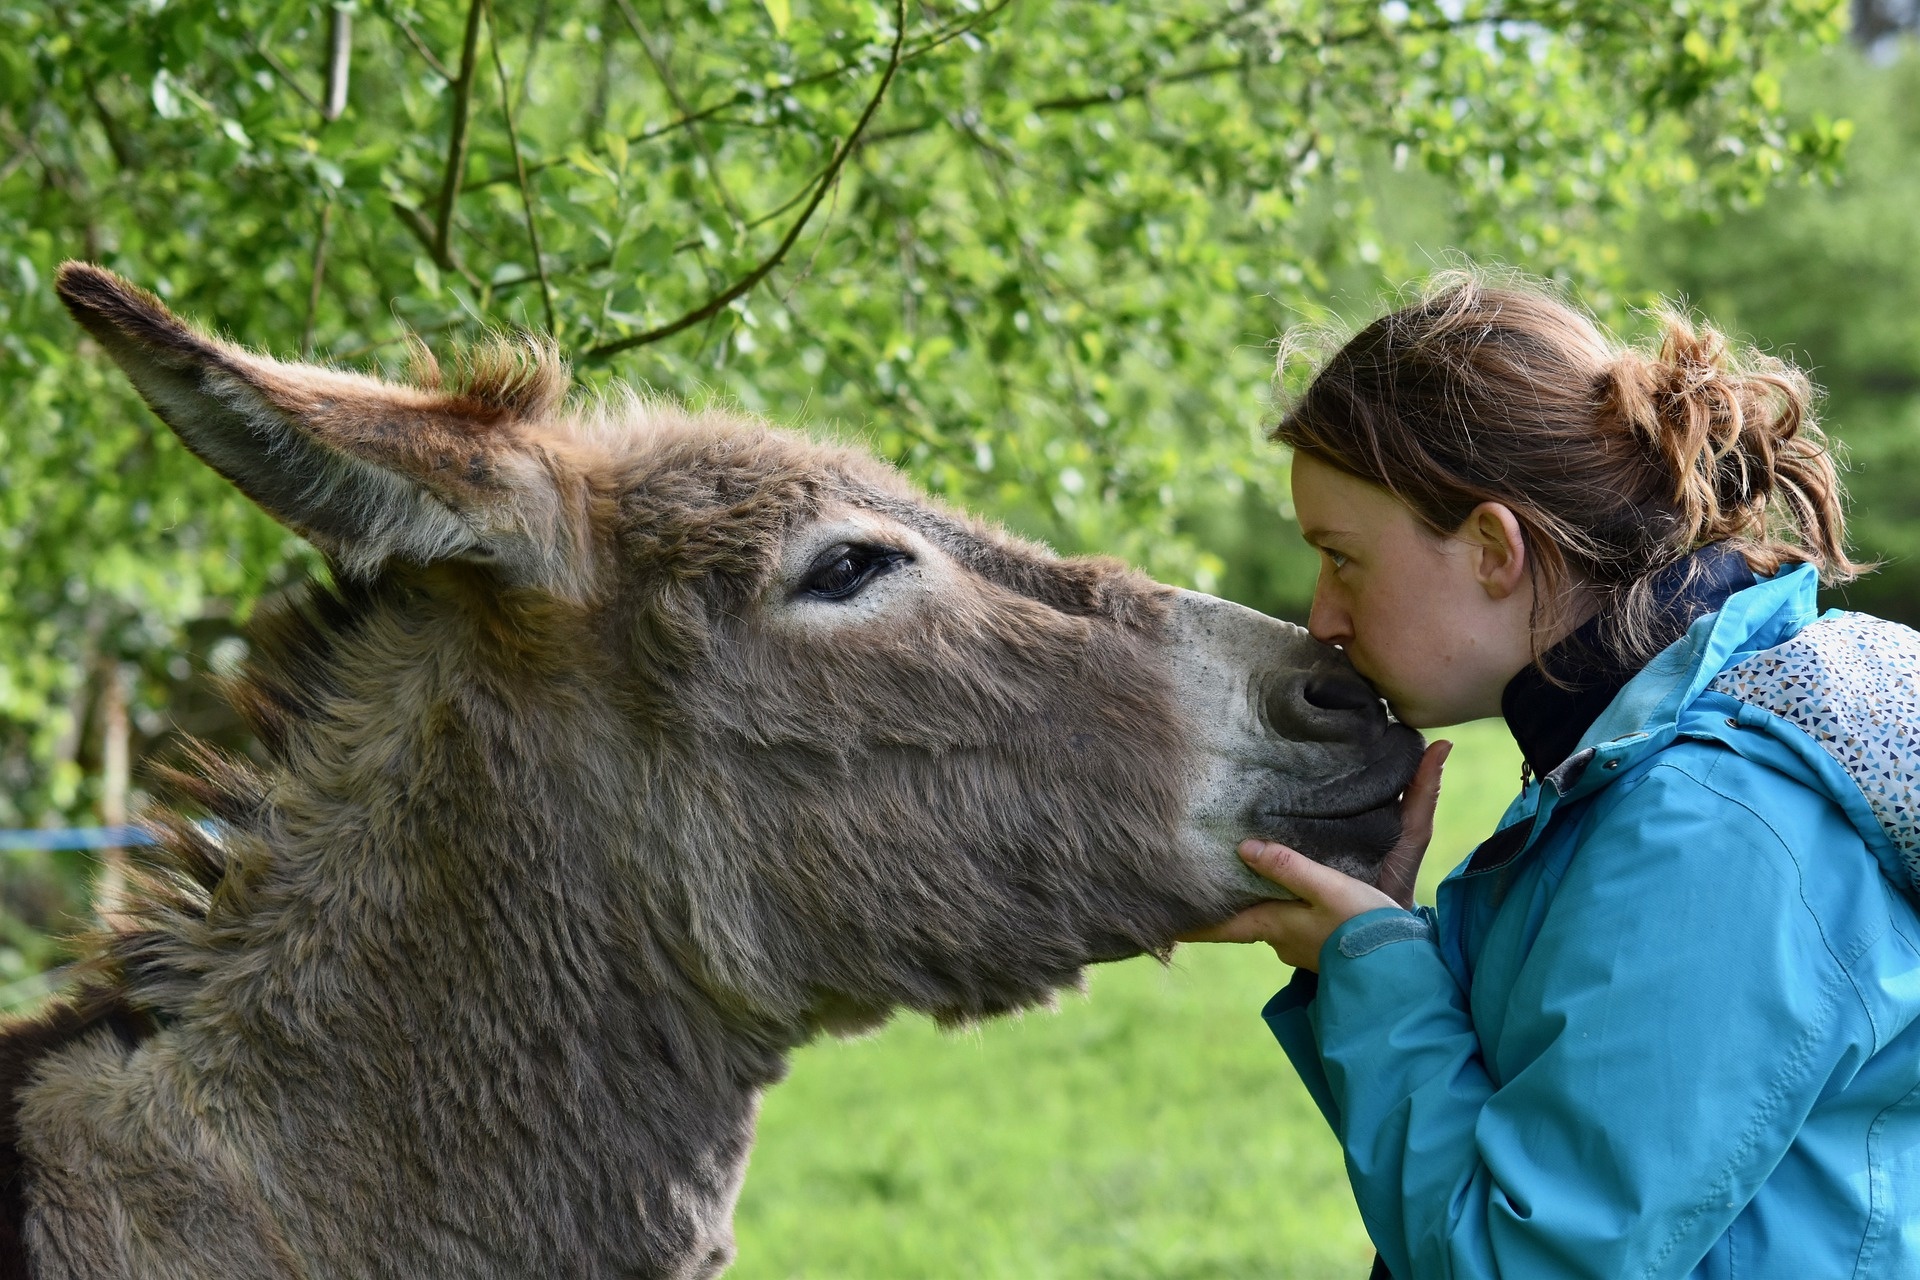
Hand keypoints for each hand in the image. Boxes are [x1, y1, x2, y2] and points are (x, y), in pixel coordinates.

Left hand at [1181, 740, 1450, 971]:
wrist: (1407, 972)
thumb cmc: (1367, 930)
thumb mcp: (1330, 890)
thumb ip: (1289, 868)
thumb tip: (1243, 848)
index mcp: (1275, 926)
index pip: (1219, 927)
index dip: (1189, 925)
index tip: (1155, 925)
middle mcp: (1281, 940)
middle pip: (1240, 918)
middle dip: (1220, 904)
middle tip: (1194, 885)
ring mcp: (1303, 945)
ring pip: (1268, 918)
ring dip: (1254, 903)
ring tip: (1239, 877)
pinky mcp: (1324, 945)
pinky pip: (1292, 921)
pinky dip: (1284, 905)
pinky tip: (1291, 893)